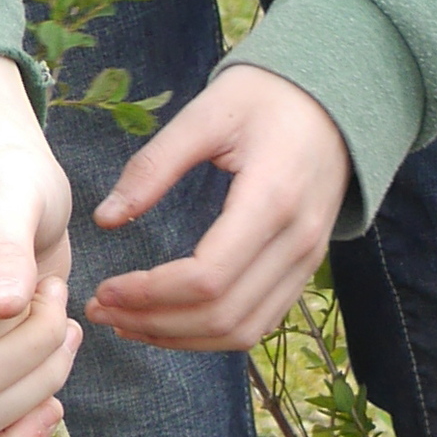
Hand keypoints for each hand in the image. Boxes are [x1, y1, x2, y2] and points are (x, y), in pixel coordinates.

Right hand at [0, 52, 77, 436]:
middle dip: (42, 349)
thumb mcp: (16, 196)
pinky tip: (53, 404)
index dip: (19, 321)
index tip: (45, 283)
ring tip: (65, 333)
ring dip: (45, 382)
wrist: (20, 209)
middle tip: (61, 303)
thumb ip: (5, 243)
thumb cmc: (11, 188)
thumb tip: (0, 306)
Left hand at [88, 63, 350, 351]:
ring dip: (181, 337)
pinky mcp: (304, 270)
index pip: (207, 278)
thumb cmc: (266, 99)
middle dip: (155, 323)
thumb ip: (154, 166)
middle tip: (102, 310)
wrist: (334, 101)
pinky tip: (169, 320)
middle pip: (222, 315)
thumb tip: (106, 219)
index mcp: (271, 200)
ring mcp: (306, 262)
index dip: (150, 294)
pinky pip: (258, 322)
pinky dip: (210, 334)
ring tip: (129, 323)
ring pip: (242, 331)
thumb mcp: (205, 115)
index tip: (106, 289)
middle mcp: (295, 243)